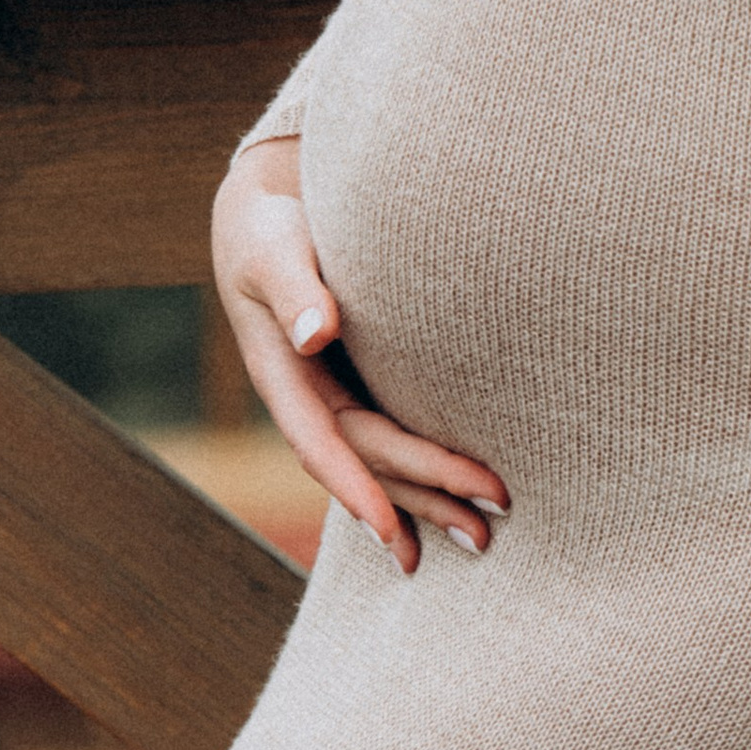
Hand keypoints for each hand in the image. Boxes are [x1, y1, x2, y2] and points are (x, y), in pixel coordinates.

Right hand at [210, 136, 509, 576]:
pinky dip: (422, 472)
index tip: (388, 531)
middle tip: (484, 534)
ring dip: (428, 500)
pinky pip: (391, 436)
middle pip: (370, 461)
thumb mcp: (273, 250)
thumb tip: (315, 333)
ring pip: (383, 461)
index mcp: (283, 376)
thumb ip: (294, 289)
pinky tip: (458, 502)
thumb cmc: (269, 226)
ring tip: (481, 540)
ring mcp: (333, 393)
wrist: (266, 210)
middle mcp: (309, 397)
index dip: (354, 489)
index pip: (323, 445)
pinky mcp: (359, 380)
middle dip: (422, 497)